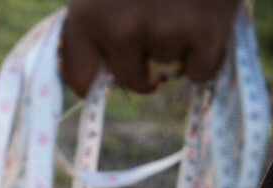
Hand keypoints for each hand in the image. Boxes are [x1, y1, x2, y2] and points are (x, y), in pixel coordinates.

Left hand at [59, 0, 241, 96]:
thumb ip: (95, 21)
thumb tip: (98, 72)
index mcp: (86, 16)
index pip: (79, 77)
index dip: (98, 78)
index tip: (112, 72)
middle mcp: (120, 29)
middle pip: (129, 80)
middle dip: (143, 66)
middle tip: (157, 34)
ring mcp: (164, 30)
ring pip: (168, 68)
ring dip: (177, 47)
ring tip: (181, 8)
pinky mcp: (205, 29)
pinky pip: (201, 70)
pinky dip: (206, 55)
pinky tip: (204, 26)